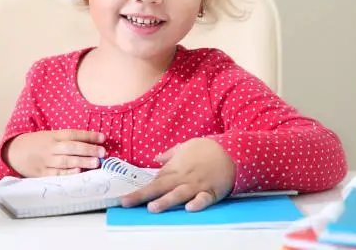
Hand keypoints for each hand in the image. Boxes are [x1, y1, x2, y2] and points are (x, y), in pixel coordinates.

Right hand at [3, 129, 105, 176]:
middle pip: (71, 147)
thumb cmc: (37, 144)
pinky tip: (78, 172)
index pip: (73, 134)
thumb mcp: (50, 136)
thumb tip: (91, 144)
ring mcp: (46, 161)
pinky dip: (68, 173)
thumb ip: (67, 140)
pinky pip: (56, 174)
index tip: (102, 137)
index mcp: (53, 136)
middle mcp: (50, 147)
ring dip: (82, 162)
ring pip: (65, 161)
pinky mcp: (41, 173)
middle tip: (102, 152)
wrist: (14, 152)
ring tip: (95, 163)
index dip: (88, 136)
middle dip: (88, 149)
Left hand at [121, 138, 235, 212]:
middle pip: (160, 187)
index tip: (126, 197)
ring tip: (152, 207)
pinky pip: (204, 199)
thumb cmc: (206, 149)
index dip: (141, 189)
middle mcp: (183, 178)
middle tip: (127, 202)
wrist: (229, 151)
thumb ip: (170, 154)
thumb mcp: (185, 146)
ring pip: (178, 194)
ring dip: (165, 201)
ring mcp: (196, 185)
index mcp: (175, 168)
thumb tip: (157, 158)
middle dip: (142, 195)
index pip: (155, 180)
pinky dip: (197, 203)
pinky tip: (189, 208)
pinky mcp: (211, 192)